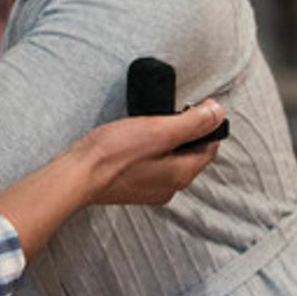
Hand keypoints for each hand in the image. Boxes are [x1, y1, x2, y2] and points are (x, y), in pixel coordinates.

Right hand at [80, 99, 224, 204]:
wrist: (77, 175)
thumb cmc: (114, 152)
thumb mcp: (158, 130)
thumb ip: (192, 123)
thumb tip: (218, 112)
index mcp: (182, 174)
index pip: (209, 148)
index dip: (208, 124)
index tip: (197, 105)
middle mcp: (170, 187)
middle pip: (190, 155)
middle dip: (187, 134)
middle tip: (170, 112)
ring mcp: (150, 190)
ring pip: (171, 162)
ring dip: (168, 143)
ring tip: (150, 125)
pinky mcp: (132, 188)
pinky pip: (152, 168)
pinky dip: (151, 153)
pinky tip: (134, 142)